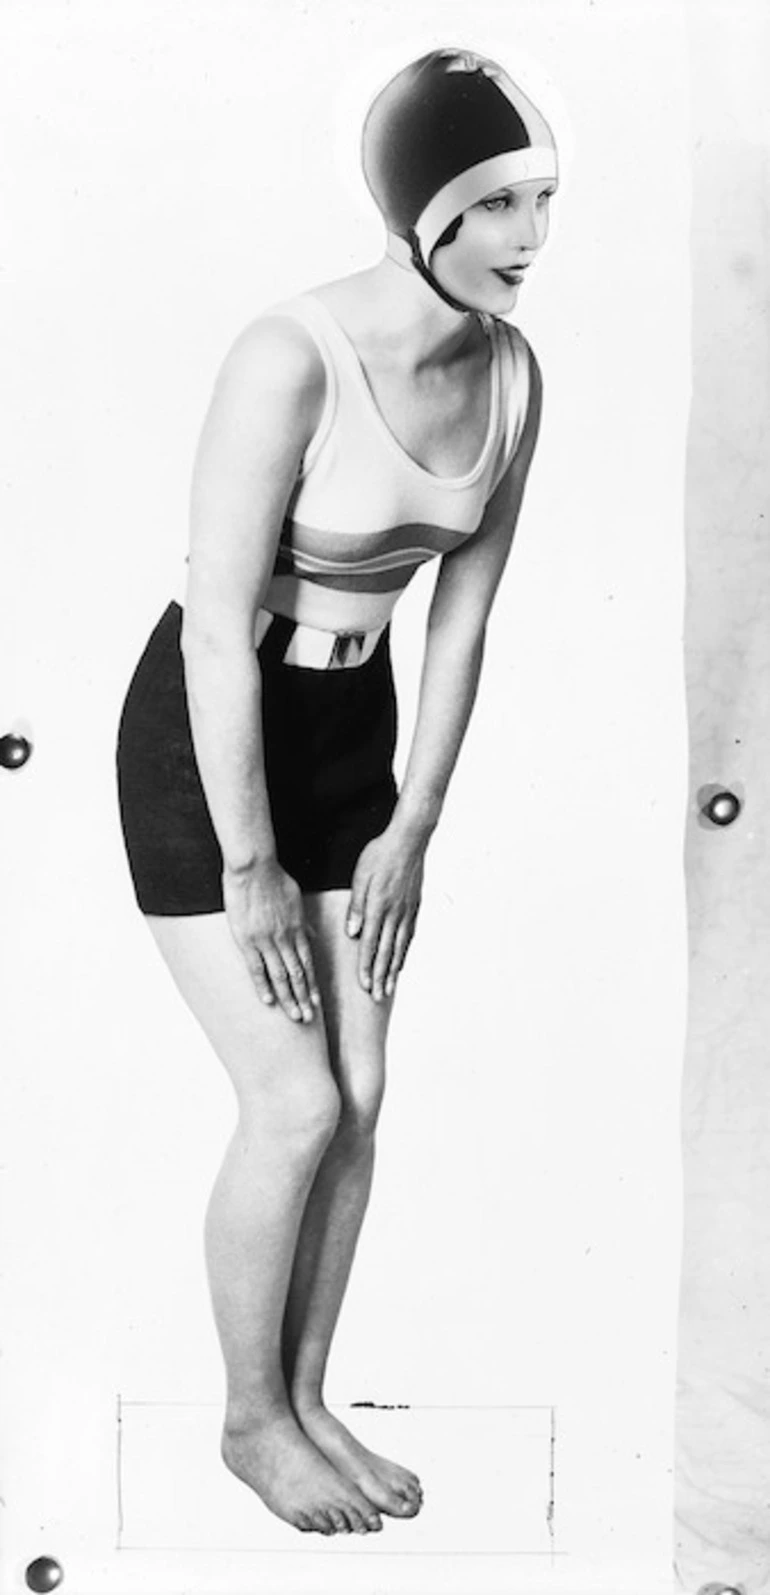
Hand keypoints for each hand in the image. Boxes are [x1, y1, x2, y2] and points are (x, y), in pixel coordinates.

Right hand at [223, 857, 319, 1022]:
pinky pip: (257, 968)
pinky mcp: (247, 940)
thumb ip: (303, 921)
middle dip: (304, 999)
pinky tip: (269, 1001)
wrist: (254, 866)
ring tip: (295, 1016)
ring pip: (281, 976)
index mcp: (298, 929)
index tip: (317, 1003)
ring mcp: (267, 941)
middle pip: (298, 975)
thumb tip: (311, 935)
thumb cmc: (275, 878)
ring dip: (289, 998)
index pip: (308, 964)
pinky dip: (263, 986)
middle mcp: (286, 938)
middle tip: (309, 1019)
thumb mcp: (296, 899)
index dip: (313, 985)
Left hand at [346, 827, 425, 1001]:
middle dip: (380, 976)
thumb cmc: (380, 854)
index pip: (370, 943)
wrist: (409, 840)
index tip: (364, 985)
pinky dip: (404, 952)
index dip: (366, 966)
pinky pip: (409, 936)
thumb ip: (357, 906)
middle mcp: (395, 914)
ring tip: (389, 988)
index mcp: (378, 907)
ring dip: (393, 970)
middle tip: (377, 996)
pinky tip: (401, 962)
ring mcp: (407, 911)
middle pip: (386, 951)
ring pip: (400, 947)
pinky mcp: (415, 906)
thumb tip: (353, 933)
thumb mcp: (361, 876)